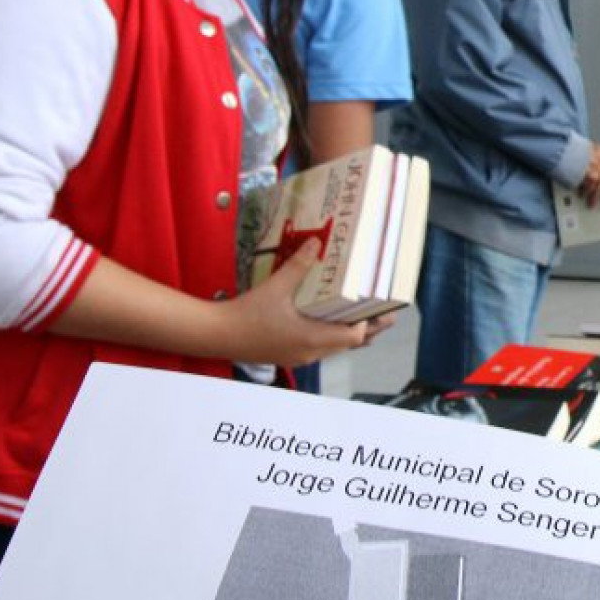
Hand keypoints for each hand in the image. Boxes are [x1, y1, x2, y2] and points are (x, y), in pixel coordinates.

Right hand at [221, 242, 378, 366]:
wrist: (216, 335)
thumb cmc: (246, 314)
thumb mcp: (275, 287)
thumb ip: (298, 266)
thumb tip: (317, 242)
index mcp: (312, 339)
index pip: (354, 336)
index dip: (368, 321)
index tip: (376, 303)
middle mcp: (311, 353)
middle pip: (350, 344)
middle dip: (367, 327)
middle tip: (383, 309)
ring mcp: (301, 357)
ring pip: (335, 347)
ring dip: (350, 331)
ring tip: (362, 312)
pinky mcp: (291, 356)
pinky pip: (321, 348)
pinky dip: (332, 334)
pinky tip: (330, 318)